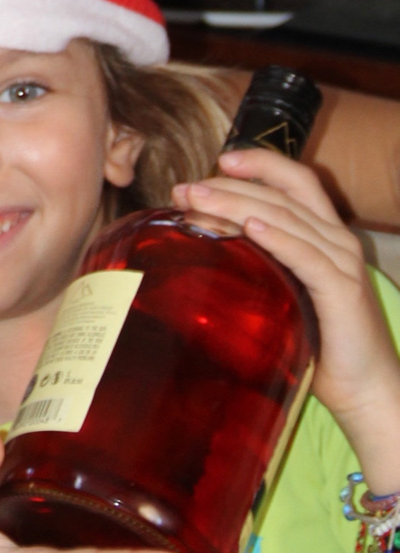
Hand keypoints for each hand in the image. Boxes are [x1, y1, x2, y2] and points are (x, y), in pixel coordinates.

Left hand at [176, 148, 399, 489]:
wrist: (366, 392)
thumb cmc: (320, 343)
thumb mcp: (285, 292)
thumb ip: (260, 266)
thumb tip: (202, 250)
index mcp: (325, 235)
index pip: (296, 180)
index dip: (261, 163)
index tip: (219, 160)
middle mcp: (337, 240)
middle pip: (281, 195)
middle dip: (230, 185)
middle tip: (186, 190)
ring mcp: (342, 263)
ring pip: (286, 217)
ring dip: (238, 203)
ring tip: (199, 200)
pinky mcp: (343, 290)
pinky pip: (305, 256)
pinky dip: (277, 237)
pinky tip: (249, 227)